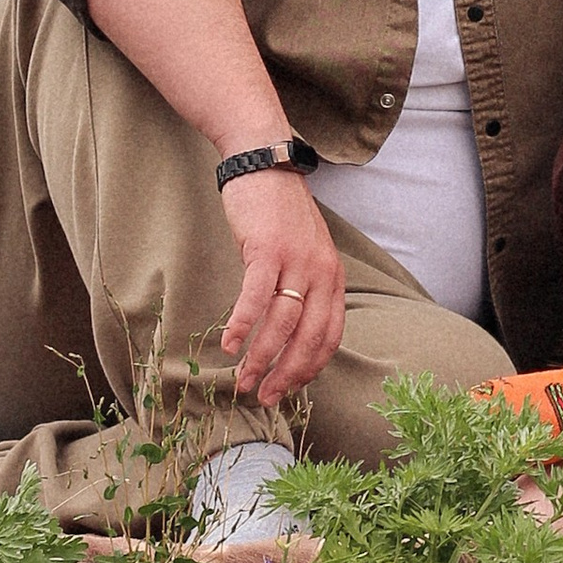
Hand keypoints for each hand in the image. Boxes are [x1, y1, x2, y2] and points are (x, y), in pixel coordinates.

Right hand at [220, 174, 346, 402]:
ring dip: (262, 357)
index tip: (289, 389)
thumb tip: (288, 334)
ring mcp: (296, 260)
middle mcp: (321, 271)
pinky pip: (256, 296)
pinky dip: (243, 324)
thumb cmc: (279, 215)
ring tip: (242, 380)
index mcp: (333, 276)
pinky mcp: (268, 249)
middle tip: (265, 397)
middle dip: (287, 374)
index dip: (309, 368)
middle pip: (309, 336)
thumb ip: (304, 289)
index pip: (330, 335)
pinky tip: (228, 344)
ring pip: (283, 322)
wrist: (264, 164)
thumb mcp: (305, 253)